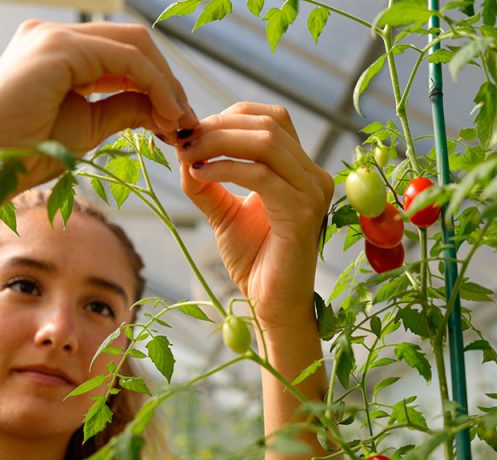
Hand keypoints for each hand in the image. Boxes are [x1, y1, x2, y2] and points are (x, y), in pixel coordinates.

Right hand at [0, 20, 196, 187]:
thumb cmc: (23, 153)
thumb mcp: (88, 127)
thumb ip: (124, 108)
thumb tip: (166, 108)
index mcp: (58, 51)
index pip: (124, 53)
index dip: (159, 84)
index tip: (180, 121)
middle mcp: (54, 34)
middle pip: (135, 42)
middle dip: (169, 81)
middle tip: (187, 122)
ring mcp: (53, 36)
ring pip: (135, 46)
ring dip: (166, 85)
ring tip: (179, 124)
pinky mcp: (58, 48)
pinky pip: (126, 60)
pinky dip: (154, 86)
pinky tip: (166, 117)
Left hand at [174, 103, 333, 329]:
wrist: (273, 305)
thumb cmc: (255, 261)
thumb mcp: (225, 213)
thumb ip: (208, 181)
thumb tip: (184, 152)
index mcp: (301, 169)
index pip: (270, 119)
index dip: (228, 116)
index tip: (190, 132)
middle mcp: (314, 174)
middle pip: (267, 124)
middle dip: (218, 126)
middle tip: (182, 139)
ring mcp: (313, 191)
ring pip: (265, 141)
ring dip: (218, 141)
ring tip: (187, 153)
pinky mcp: (302, 212)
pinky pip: (260, 174)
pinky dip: (224, 167)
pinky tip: (199, 174)